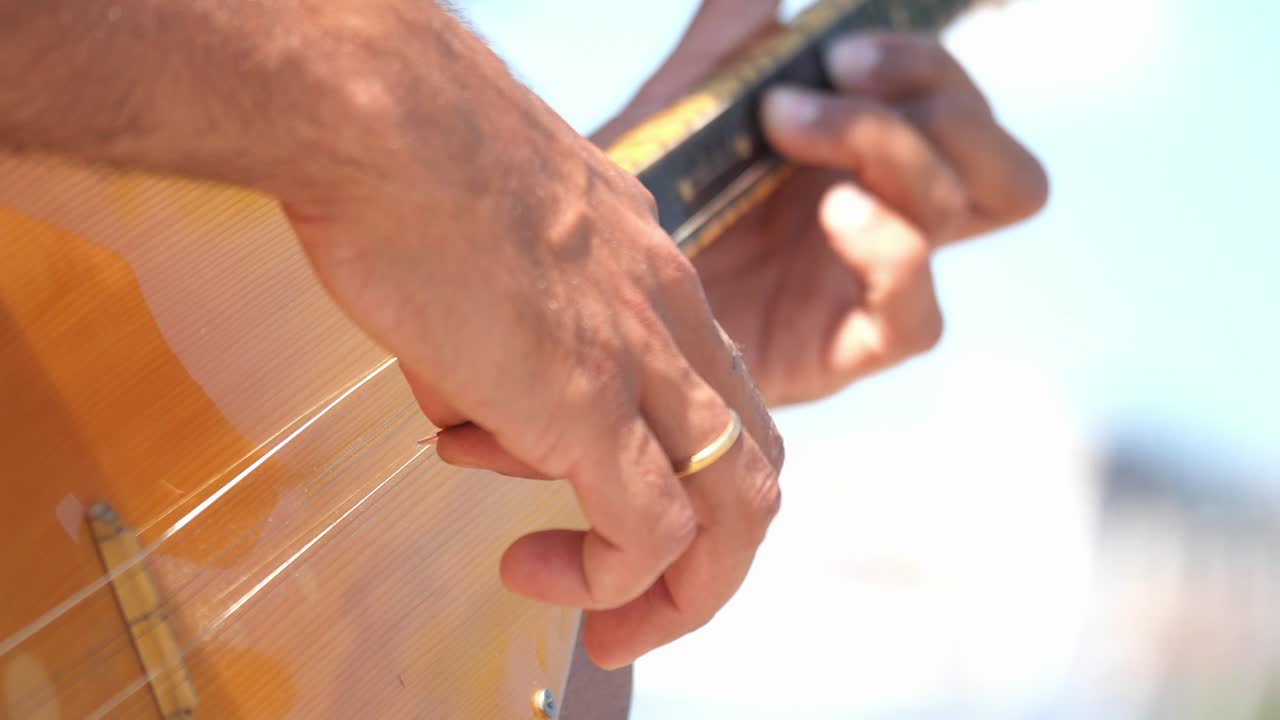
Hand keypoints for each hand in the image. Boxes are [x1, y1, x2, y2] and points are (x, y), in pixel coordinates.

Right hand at [276, 4, 782, 669]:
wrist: (379, 117)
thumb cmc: (410, 162)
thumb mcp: (494, 249)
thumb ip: (505, 335)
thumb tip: (472, 408)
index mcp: (650, 278)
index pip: (716, 401)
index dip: (686, 478)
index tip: (613, 521)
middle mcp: (669, 318)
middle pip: (753, 468)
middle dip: (709, 564)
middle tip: (634, 611)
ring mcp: (639, 358)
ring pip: (735, 511)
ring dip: (681, 593)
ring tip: (607, 627)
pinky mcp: (588, 400)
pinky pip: (645, 529)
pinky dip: (606, 576)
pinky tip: (529, 569)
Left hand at [598, 11, 1047, 405]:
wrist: (585, 301)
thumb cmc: (641, 207)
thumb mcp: (681, 109)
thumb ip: (733, 41)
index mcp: (865, 160)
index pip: (959, 108)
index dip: (927, 65)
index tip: (838, 45)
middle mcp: (887, 219)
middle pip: (1003, 163)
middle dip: (938, 96)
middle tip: (832, 75)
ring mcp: (871, 284)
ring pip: (977, 213)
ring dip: (898, 147)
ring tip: (791, 126)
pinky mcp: (845, 351)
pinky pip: (919, 316)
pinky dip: (894, 249)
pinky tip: (835, 212)